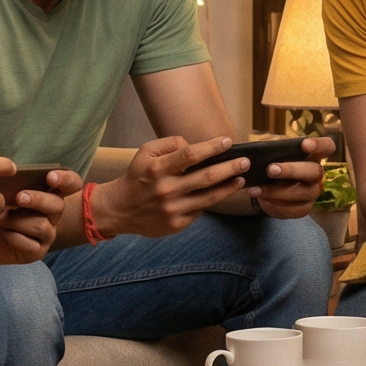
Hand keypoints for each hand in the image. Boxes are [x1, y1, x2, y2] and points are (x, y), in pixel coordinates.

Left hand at [0, 155, 74, 266]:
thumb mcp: (1, 189)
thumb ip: (11, 181)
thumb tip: (8, 171)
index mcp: (50, 193)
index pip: (72, 184)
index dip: (66, 179)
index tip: (50, 177)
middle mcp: (53, 213)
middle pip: (59, 205)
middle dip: (38, 200)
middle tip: (19, 197)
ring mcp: (47, 234)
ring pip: (41, 225)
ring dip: (16, 221)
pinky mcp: (37, 251)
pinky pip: (30, 244)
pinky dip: (12, 236)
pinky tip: (1, 232)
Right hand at [98, 135, 247, 239]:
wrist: (119, 209)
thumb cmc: (137, 177)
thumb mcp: (145, 152)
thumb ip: (170, 144)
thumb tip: (194, 146)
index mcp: (158, 169)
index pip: (191, 155)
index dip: (212, 147)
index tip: (228, 141)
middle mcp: (166, 189)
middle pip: (207, 177)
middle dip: (230, 168)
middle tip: (246, 162)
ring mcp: (172, 209)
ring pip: (209, 197)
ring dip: (229, 187)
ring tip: (241, 178)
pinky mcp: (176, 224)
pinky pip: (200, 210)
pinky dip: (212, 200)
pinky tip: (221, 192)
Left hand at [249, 135, 334, 218]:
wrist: (265, 187)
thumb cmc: (272, 161)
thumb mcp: (270, 148)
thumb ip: (270, 144)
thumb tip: (265, 146)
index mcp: (312, 154)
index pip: (327, 147)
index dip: (320, 145)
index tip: (305, 145)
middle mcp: (316, 173)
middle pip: (315, 171)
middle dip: (292, 170)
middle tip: (270, 170)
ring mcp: (312, 192)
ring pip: (300, 192)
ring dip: (276, 191)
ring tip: (256, 189)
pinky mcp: (303, 209)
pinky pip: (292, 208)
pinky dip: (274, 203)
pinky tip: (260, 197)